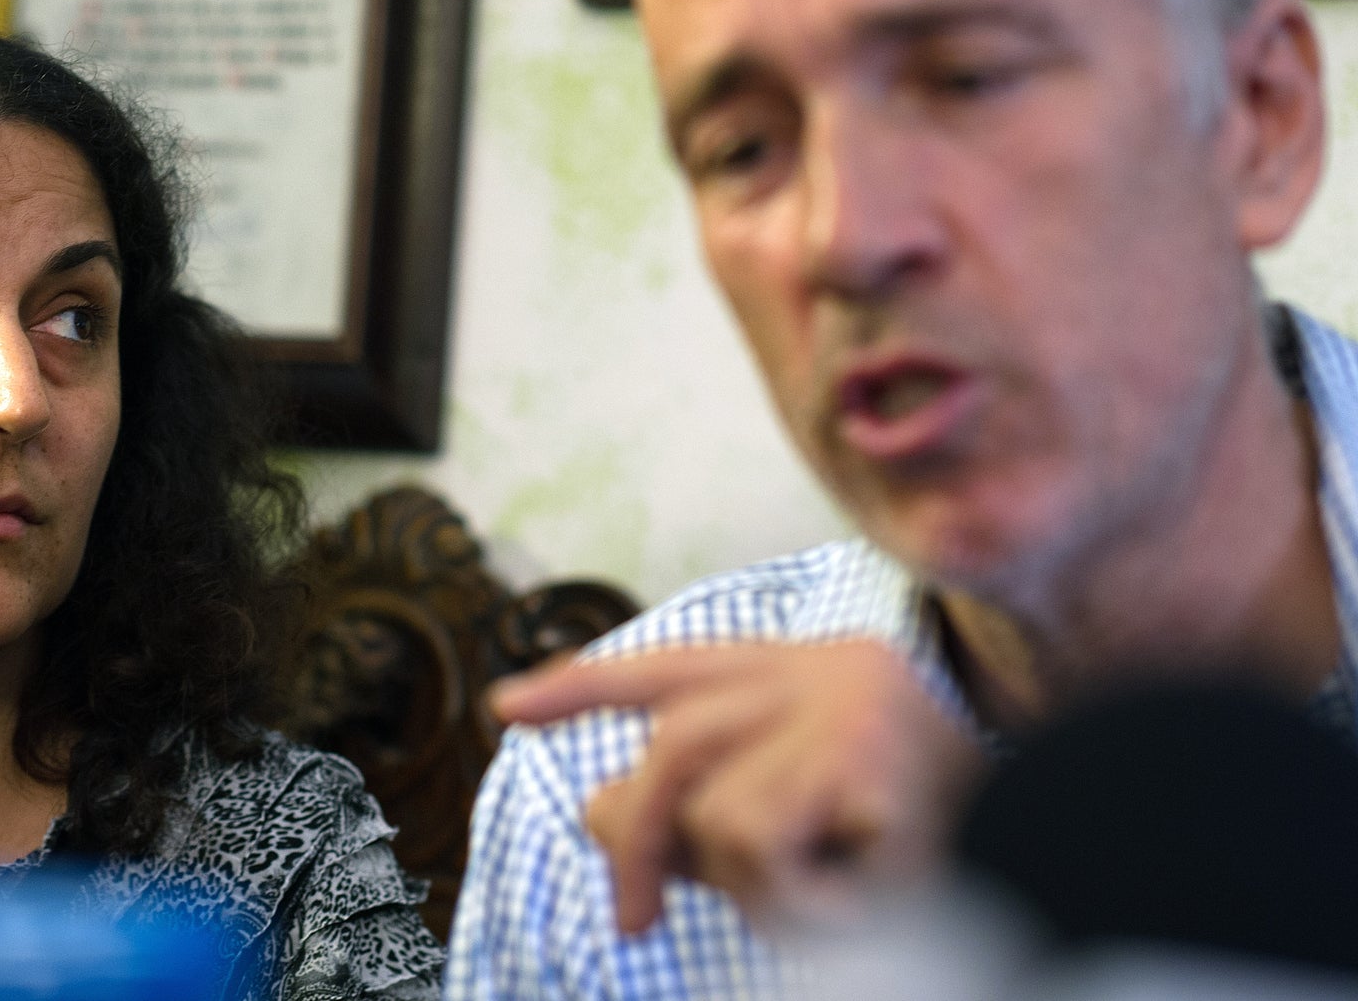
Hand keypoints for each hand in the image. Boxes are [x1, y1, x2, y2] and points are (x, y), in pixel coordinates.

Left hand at [491, 640, 984, 931]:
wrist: (1078, 879)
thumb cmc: (946, 872)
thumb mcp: (809, 842)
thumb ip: (708, 816)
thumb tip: (596, 810)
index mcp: (825, 675)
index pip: (685, 667)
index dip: (593, 684)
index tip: (512, 704)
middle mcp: (837, 670)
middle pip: (677, 738)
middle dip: (640, 835)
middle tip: (635, 923)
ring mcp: (855, 702)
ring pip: (714, 807)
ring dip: (758, 891)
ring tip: (843, 905)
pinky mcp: (867, 750)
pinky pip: (759, 844)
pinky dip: (795, 902)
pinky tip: (866, 900)